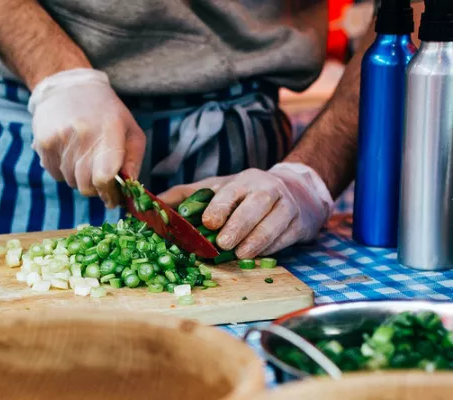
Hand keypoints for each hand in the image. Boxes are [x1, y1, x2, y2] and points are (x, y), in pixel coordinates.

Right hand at [28, 68, 145, 207]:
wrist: (67, 86)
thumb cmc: (106, 112)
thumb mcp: (130, 129)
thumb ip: (134, 160)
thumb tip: (129, 189)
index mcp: (110, 130)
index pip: (105, 177)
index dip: (109, 194)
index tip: (113, 199)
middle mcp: (83, 134)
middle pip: (86, 185)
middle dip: (96, 189)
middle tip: (100, 180)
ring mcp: (60, 139)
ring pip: (71, 182)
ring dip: (79, 178)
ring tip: (84, 156)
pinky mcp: (43, 143)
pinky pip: (56, 175)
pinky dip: (64, 172)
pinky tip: (70, 153)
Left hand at [158, 163, 333, 258]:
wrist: (296, 192)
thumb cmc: (246, 195)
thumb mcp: (218, 189)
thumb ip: (186, 195)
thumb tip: (153, 202)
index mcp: (243, 181)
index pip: (232, 191)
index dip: (220, 206)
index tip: (208, 221)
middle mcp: (266, 190)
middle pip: (255, 205)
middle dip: (239, 224)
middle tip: (223, 242)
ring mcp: (286, 206)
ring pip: (273, 222)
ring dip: (256, 240)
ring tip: (240, 254)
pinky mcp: (298, 224)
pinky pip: (285, 237)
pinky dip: (271, 247)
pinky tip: (258, 255)